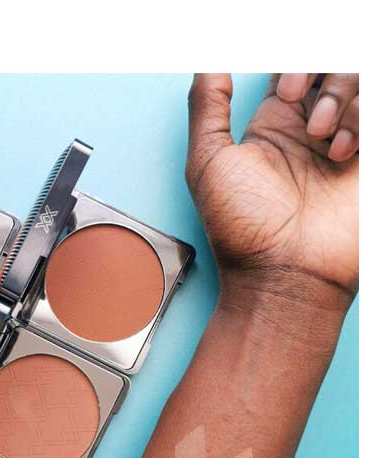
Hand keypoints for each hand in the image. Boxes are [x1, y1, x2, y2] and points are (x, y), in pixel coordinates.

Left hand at [185, 73, 358, 311]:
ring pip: (362, 81)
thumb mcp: (208, 161)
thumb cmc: (240, 228)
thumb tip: (207, 60)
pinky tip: (346, 152)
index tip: (284, 89)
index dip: (294, 62)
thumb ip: (207, 106)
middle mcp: (312, 130)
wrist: (284, 275)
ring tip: (324, 139)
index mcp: (273, 125)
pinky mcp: (373, 163)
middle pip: (332, 66)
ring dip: (344, 96)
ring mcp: (346, 145)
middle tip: (303, 111)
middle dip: (322, 73)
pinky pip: (382, 111)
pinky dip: (367, 115)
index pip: (294, 65)